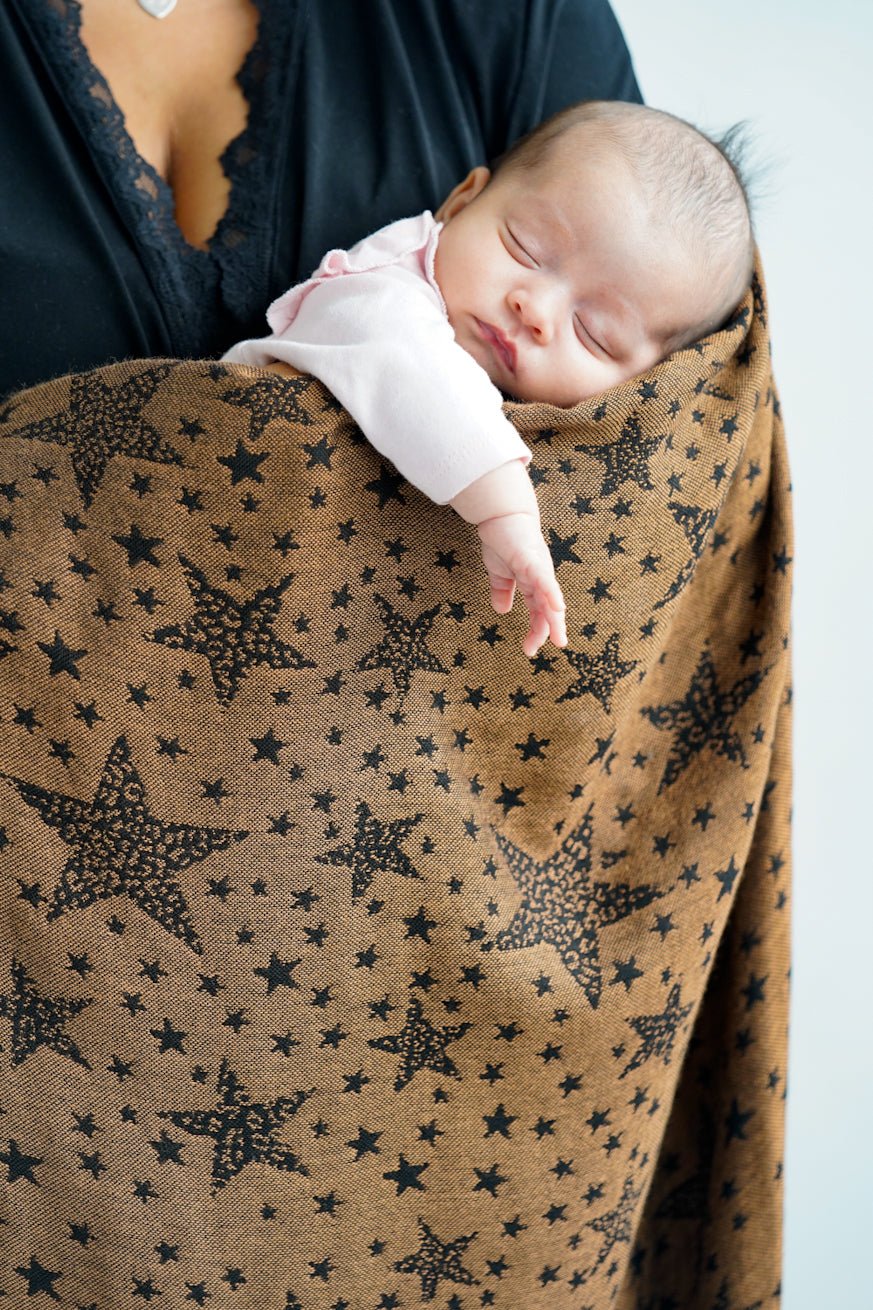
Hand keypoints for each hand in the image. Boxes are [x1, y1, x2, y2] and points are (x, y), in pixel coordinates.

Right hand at [477, 512, 566, 656]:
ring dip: (555, 619)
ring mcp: (539, 569)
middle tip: (558, 646)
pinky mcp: (532, 560)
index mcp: (533, 584)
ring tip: (559, 637)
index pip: (538, 612)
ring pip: (550, 599)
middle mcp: (541, 579)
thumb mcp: (498, 573)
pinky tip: (558, 608)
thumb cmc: (502, 540)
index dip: (536, 631)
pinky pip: (544, 580)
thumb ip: (502, 591)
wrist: (500, 515)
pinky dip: (551, 595)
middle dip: (552, 630)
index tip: (529, 650)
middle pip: (549, 609)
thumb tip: (502, 611)